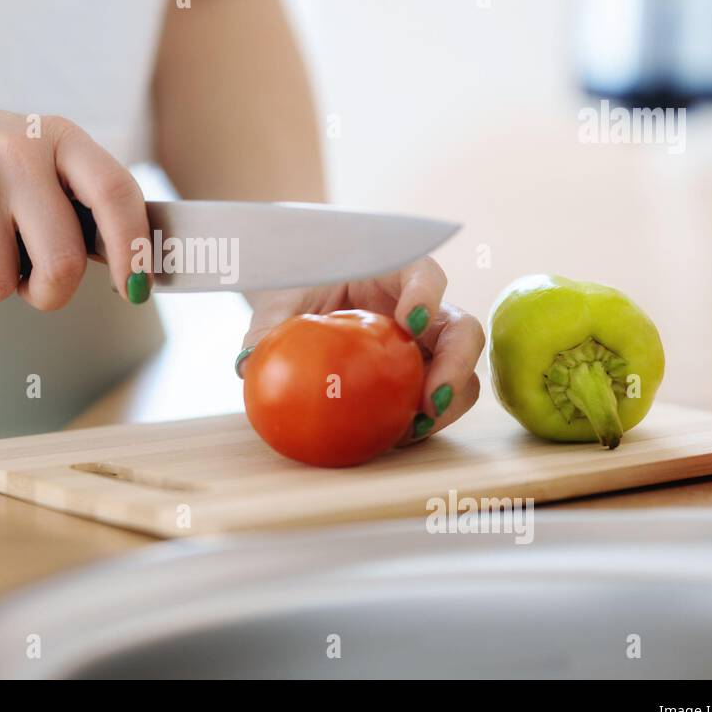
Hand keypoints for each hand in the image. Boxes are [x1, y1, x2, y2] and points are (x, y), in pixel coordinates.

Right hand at [0, 82, 149, 308]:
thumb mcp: (31, 153)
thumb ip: (77, 200)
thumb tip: (132, 267)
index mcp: (56, 137)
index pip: (116, 194)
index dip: (134, 249)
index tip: (137, 288)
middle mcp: (17, 156)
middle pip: (63, 264)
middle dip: (49, 292)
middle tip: (30, 276)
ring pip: (2, 287)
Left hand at [236, 257, 484, 441]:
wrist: (300, 313)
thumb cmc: (294, 293)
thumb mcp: (277, 305)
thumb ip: (267, 328)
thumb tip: (249, 362)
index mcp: (392, 274)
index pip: (424, 272)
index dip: (427, 294)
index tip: (412, 321)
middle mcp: (421, 311)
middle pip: (462, 329)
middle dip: (456, 363)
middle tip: (430, 398)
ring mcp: (426, 349)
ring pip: (462, 371)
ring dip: (449, 401)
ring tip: (415, 427)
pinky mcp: (421, 381)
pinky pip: (435, 401)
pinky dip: (425, 421)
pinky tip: (398, 438)